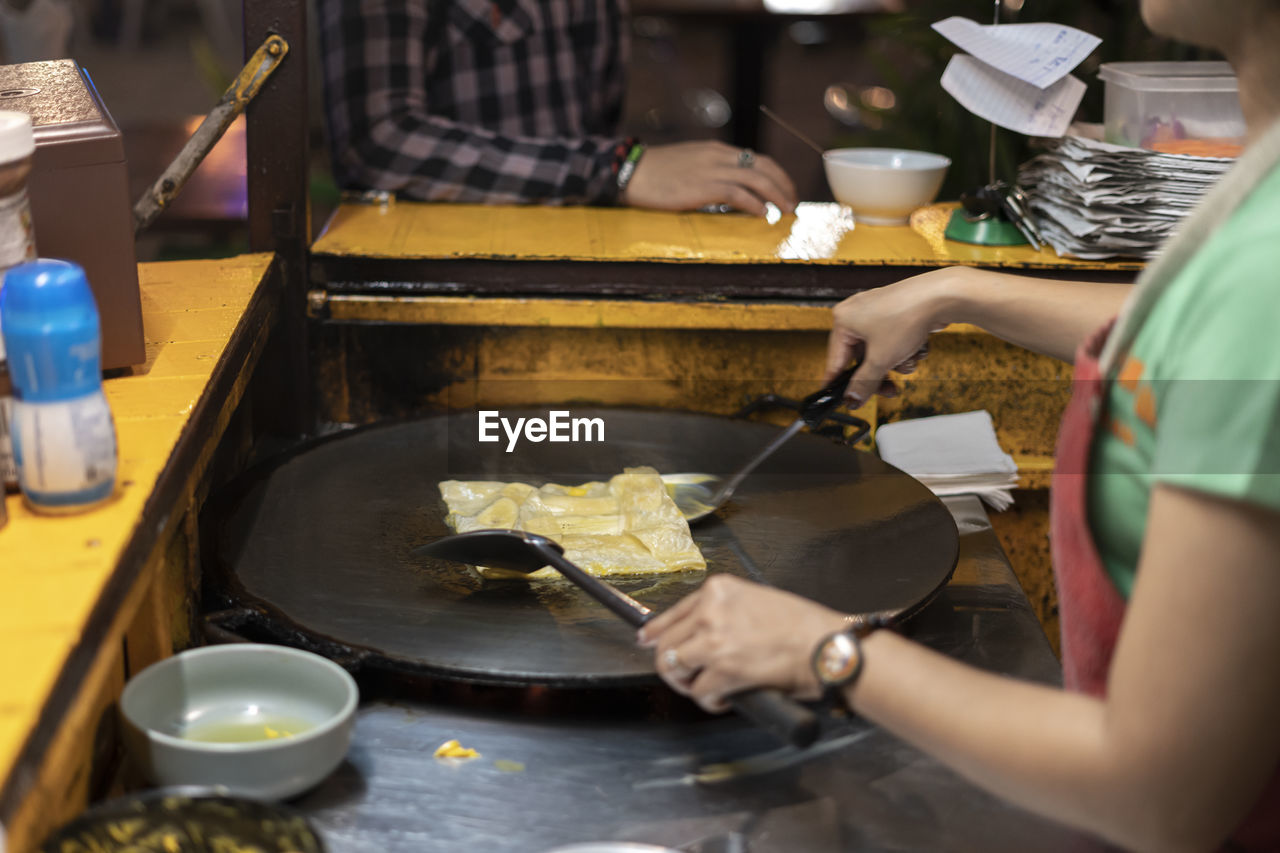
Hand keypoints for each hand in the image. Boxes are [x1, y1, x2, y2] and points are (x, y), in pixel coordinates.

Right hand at [621, 141, 797, 215]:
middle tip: (792, 203)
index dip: (777, 175)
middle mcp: (718, 156)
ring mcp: (711, 170)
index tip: (785, 191)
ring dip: (776, 195)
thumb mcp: (690, 163)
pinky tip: (762, 214)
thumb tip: (732, 190)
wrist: (631, 171)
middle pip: (764, 166)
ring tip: (785, 211)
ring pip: (756, 178)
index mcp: (716, 150)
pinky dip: (754, 204)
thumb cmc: (656, 173)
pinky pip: (737, 193)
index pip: (757, 158)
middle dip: (784, 185)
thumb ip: (711, 172)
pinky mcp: (702, 187)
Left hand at [637, 574, 847, 711]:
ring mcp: (714, 639)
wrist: (826, 646)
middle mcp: (711, 611)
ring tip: (705, 689)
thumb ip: (725, 612)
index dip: (655, 632)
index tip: (646, 641)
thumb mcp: (758, 601)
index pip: (672, 612)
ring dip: (686, 684)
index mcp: (719, 590)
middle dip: (672, 666)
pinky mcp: (723, 669)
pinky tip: (725, 699)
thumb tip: (701, 633)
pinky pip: (699, 691)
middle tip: (687, 679)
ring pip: (673, 667)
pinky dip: (708, 701)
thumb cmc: (803, 626)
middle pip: (666, 644)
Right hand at [826, 268, 964, 404]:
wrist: (942, 296)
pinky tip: (916, 347)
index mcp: (844, 319)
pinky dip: (904, 349)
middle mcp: (857, 313)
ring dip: (896, 362)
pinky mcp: (895, 313)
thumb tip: (852, 399)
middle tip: (888, 390)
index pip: (836, 360)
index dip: (839, 382)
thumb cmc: (906, 317)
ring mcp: (877, 312)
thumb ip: (864, 383)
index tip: (839, 398)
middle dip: (879, 373)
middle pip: (861, 357)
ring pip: (880, 352)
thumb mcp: (881, 359)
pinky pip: (892, 341)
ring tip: (909, 359)